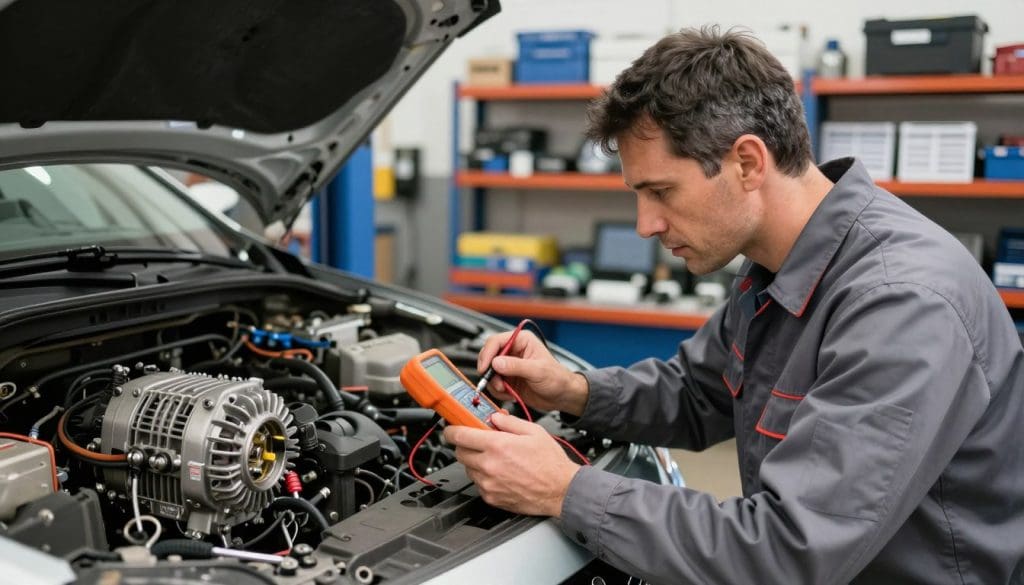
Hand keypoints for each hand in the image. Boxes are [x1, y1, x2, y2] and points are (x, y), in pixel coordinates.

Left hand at [444, 413, 580, 516]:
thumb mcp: (534, 431)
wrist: (561, 491)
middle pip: (460, 452)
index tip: (451, 429)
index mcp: (498, 446)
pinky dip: (483, 476)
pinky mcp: (491, 497)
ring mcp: (489, 484)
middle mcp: (489, 466)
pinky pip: (478, 483)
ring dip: (474, 461)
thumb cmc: (551, 463)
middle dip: (465, 444)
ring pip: (468, 468)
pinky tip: (500, 472)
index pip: (460, 435)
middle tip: (477, 441)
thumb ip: (509, 422)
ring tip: (494, 458)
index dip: (452, 430)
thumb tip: (494, 417)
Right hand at [477, 331, 588, 416]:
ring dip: (494, 384)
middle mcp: (513, 351)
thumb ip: (516, 366)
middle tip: (496, 383)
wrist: (562, 396)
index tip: (485, 368)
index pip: (496, 341)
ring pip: (489, 372)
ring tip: (506, 391)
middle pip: (488, 356)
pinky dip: (498, 392)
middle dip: (490, 372)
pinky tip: (510, 395)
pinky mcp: (507, 379)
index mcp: (522, 341)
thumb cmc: (557, 378)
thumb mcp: (538, 371)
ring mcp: (509, 366)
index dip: (487, 354)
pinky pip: (493, 384)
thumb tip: (496, 362)